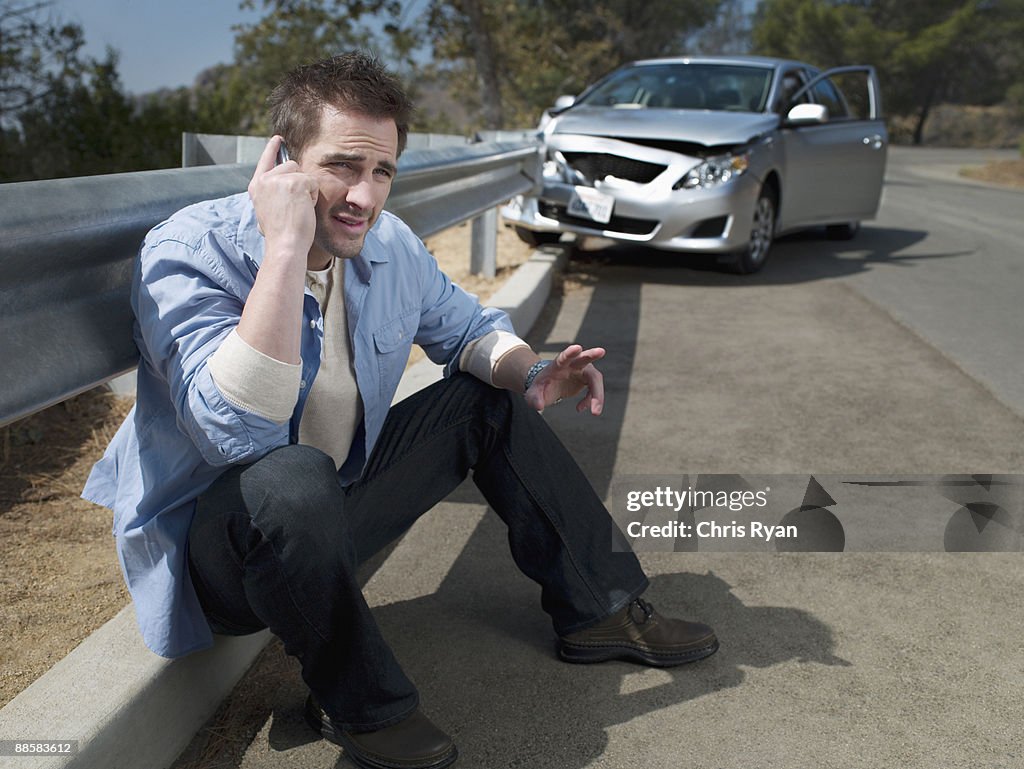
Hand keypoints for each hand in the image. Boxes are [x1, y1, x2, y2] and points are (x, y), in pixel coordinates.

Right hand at [247, 136, 317, 258]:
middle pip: (291, 165)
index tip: (278, 139)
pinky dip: (312, 196)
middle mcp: (264, 180)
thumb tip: (283, 184)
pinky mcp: (294, 181)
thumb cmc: (281, 235)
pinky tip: (304, 208)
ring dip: (306, 189)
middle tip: (295, 206)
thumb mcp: (268, 210)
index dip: (272, 149)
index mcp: (256, 187)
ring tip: (298, 208)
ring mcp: (278, 179)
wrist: (285, 245)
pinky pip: (312, 181)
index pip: (265, 161)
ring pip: (302, 172)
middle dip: (299, 182)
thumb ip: (273, 194)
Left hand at [525, 344, 604, 414]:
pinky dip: (591, 401)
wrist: (549, 387)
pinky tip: (579, 408)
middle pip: (584, 358)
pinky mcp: (588, 378)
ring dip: (597, 395)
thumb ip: (534, 398)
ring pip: (595, 379)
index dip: (569, 353)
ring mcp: (582, 370)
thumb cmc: (541, 387)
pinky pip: (595, 389)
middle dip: (592, 354)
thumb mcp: (533, 393)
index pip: (563, 357)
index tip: (577, 347)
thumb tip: (539, 406)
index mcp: (557, 365)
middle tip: (601, 351)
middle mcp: (572, 364)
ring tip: (595, 412)